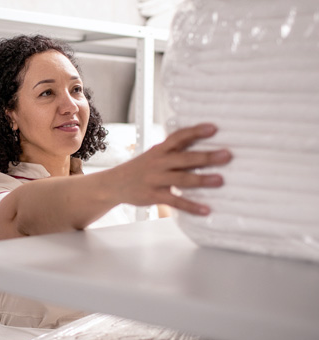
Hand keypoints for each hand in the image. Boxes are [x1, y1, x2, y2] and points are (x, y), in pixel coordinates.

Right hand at [112, 123, 230, 215]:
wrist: (114, 184)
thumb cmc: (140, 168)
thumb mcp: (154, 155)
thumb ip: (174, 151)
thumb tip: (203, 148)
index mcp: (160, 150)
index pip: (178, 137)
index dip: (195, 131)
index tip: (213, 128)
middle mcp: (158, 163)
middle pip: (184, 158)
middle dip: (206, 156)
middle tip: (227, 155)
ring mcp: (155, 180)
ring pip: (181, 179)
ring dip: (201, 180)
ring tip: (220, 180)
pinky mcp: (153, 196)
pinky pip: (175, 201)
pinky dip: (191, 206)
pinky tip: (205, 210)